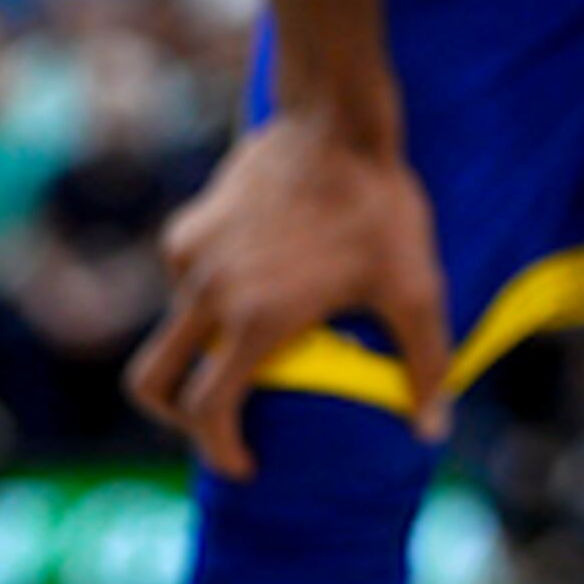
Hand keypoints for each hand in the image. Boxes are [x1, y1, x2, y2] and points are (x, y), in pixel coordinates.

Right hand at [125, 116, 453, 478]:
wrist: (335, 119)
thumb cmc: (379, 206)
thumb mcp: (416, 286)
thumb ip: (426, 363)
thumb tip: (431, 429)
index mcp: (254, 322)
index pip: (207, 412)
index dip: (219, 451)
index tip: (243, 464)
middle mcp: (207, 296)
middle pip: (152, 383)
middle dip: (172, 416)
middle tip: (212, 421)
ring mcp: (189, 260)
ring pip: (174, 329)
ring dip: (202, 348)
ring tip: (253, 336)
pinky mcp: (186, 229)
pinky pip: (184, 282)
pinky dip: (208, 297)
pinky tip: (254, 279)